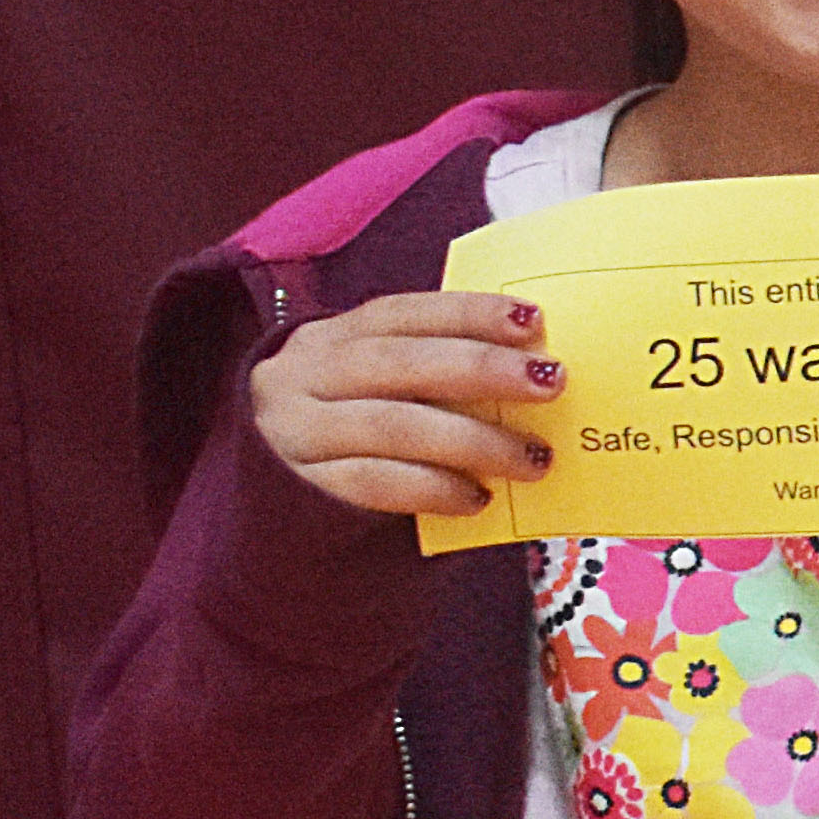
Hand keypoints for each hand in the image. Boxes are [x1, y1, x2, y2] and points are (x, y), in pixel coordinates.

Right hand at [252, 287, 560, 516]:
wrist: (267, 505)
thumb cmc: (348, 435)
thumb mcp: (371, 389)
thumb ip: (428, 375)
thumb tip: (530, 371)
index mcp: (329, 339)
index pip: (402, 314)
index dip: (467, 313)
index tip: (533, 320)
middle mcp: (304, 375)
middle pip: (400, 363)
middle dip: (482, 368)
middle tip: (551, 382)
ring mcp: (296, 431)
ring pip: (394, 425)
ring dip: (475, 440)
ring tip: (534, 458)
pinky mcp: (302, 488)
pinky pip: (375, 482)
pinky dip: (434, 487)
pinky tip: (479, 497)